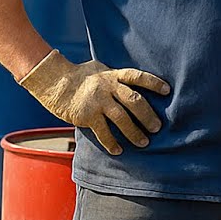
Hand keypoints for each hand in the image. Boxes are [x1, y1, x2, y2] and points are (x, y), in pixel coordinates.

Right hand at [18, 49, 169, 154]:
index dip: (153, 83)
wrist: (53, 81)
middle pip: (134, 101)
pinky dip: (111, 143)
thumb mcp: (100, 69)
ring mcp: (97, 101)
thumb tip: (137, 84)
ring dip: (134, 132)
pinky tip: (119, 150)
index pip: (137, 76)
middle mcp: (107, 86)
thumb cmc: (80, 75)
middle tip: (157, 128)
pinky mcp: (86, 115)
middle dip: (148, 116)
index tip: (168, 90)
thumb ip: (116, 77)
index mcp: (113, 75)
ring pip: (121, 118)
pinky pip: (103, 131)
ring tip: (144, 143)